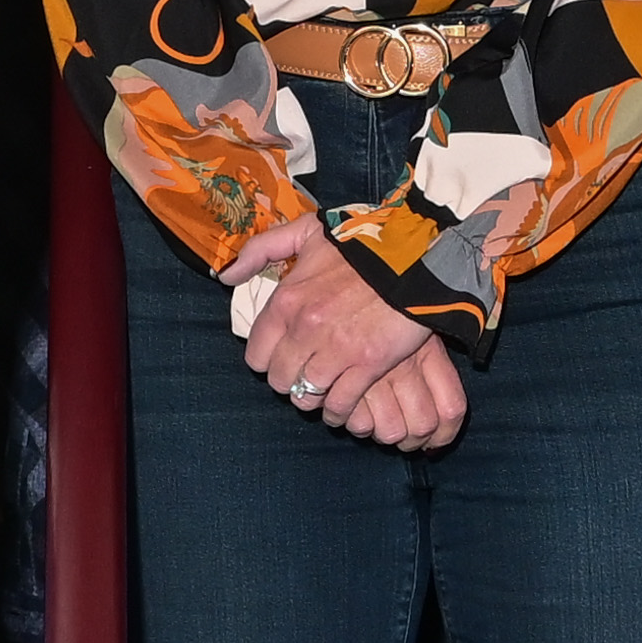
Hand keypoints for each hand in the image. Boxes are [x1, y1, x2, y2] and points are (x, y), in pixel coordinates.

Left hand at [241, 234, 467, 450]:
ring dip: (314, 398)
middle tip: (305, 374)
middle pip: (279, 380)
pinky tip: (343, 404)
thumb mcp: (305, 232)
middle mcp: (305, 329)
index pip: (256, 355)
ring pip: (307, 397)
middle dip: (290, 381)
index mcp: (286, 300)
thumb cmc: (362, 243)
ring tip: (323, 391)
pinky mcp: (367, 365)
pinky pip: (340, 404)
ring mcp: (336, 350)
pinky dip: (340, 410)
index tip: (282, 356)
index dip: (267, 360)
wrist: (415, 256)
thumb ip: (261, 250)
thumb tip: (226, 276)